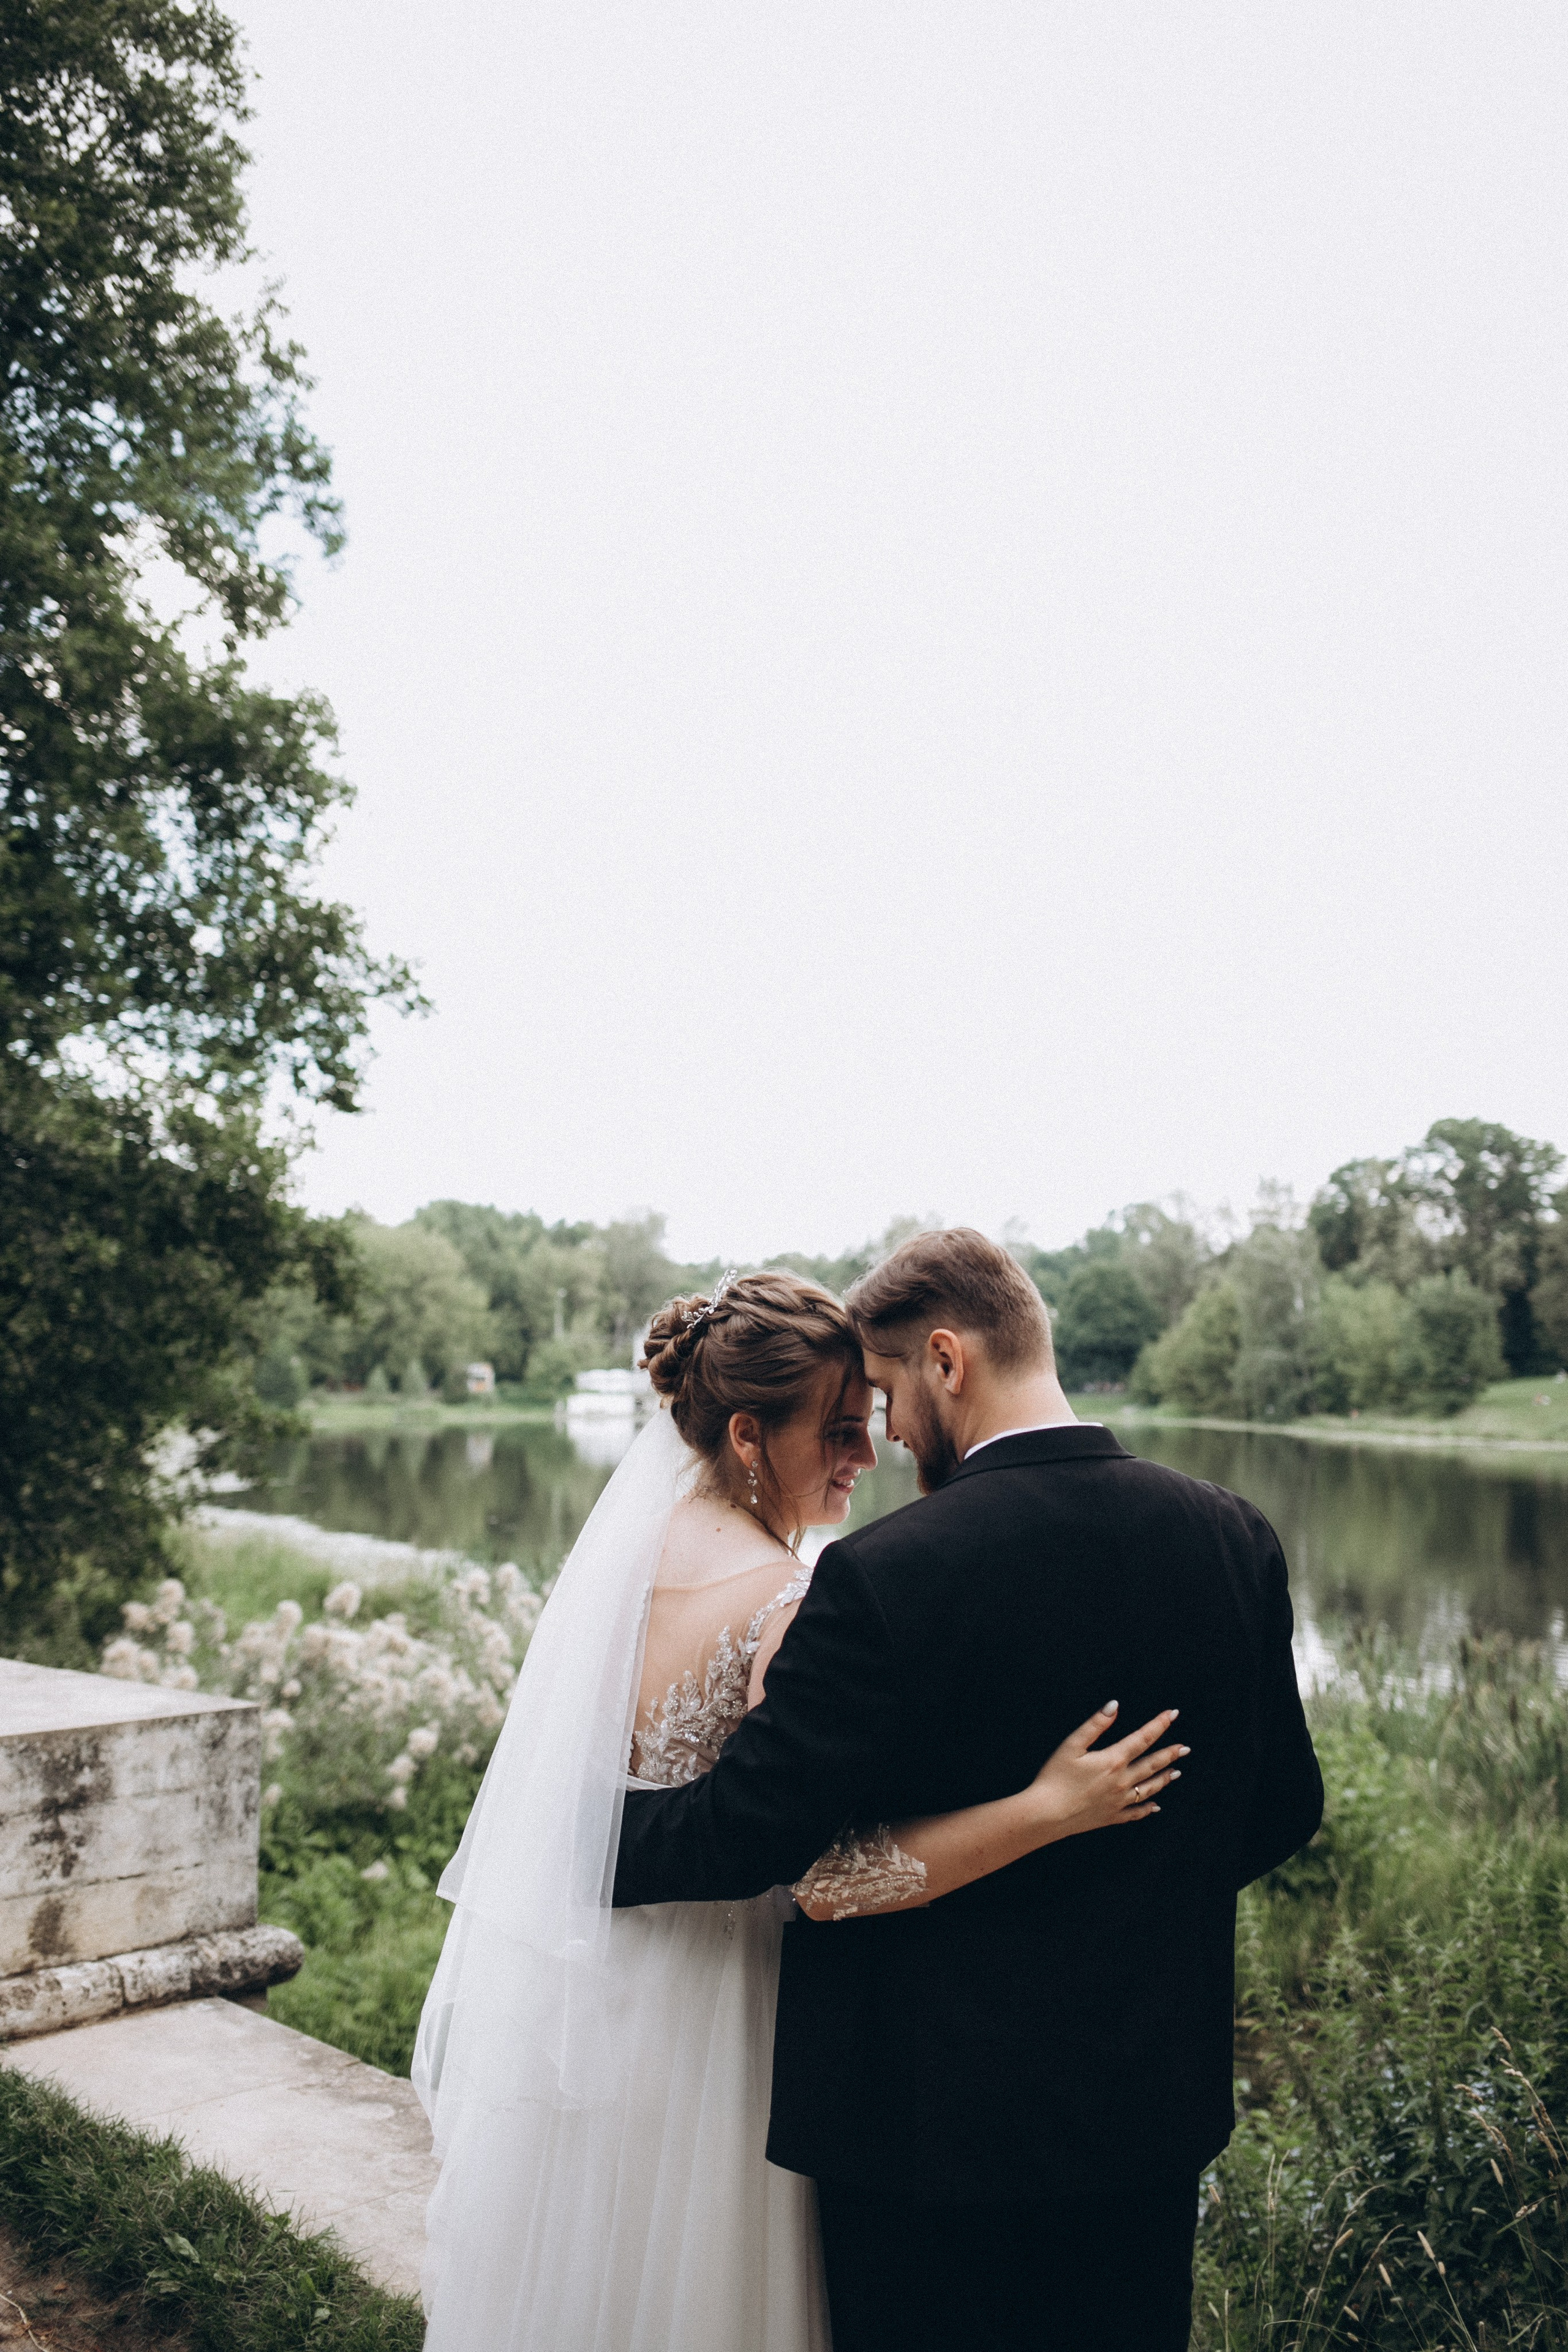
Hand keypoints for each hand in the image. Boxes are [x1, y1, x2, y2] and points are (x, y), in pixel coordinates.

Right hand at [1028, 1702, 1186, 1837]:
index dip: (1159, 1725)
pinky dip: (1148, 1809)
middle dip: (1170, 1754)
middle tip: (1185, 1748)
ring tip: (1176, 1772)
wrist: (1046, 1814)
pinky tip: (1156, 1806)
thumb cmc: (1054, 1777)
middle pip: (1152, 1765)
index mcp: (1113, 1760)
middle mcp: (1121, 1781)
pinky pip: (1136, 1813)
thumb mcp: (1072, 1745)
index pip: (1143, 1738)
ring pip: (1149, 1789)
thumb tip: (1114, 1705)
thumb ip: (1095, 1724)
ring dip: (1164, 1779)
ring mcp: (1119, 1801)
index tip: (1172, 1714)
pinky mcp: (1112, 1817)